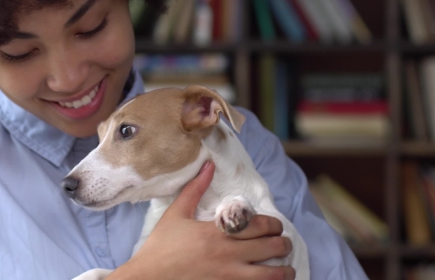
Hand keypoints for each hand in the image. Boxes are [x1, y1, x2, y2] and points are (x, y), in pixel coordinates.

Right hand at [109, 160, 294, 279]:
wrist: (147, 278)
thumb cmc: (160, 247)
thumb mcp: (176, 214)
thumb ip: (195, 189)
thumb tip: (209, 165)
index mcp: (217, 232)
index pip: (259, 225)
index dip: (274, 225)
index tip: (276, 227)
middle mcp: (227, 255)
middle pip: (271, 247)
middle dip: (284, 244)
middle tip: (284, 244)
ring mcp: (228, 277)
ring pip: (270, 275)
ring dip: (284, 271)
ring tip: (287, 270)